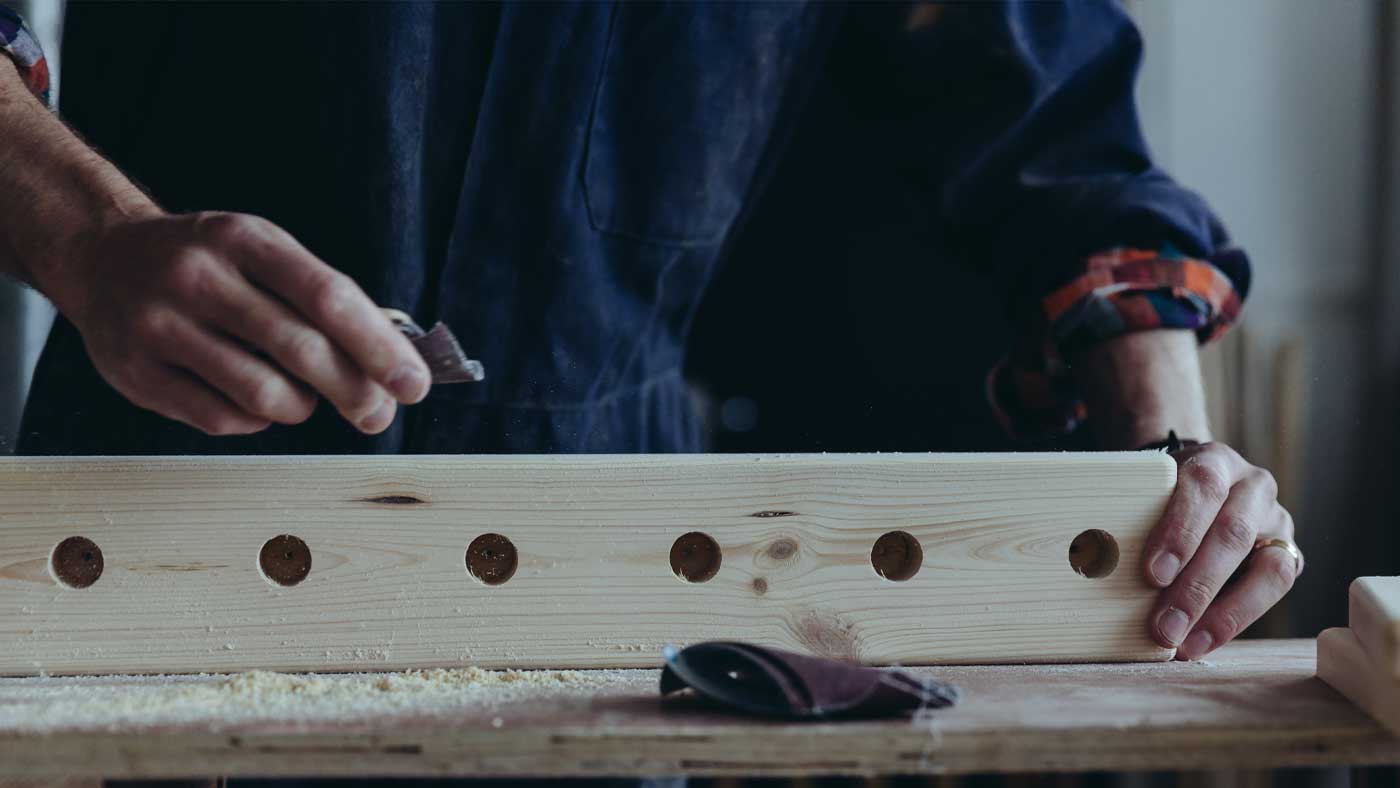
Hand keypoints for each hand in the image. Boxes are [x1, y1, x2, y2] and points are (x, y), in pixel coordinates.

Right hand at [57, 211, 430, 435]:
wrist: (102, 257)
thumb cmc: (207, 261)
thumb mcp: (262, 252)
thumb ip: (323, 298)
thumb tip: (394, 359)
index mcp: (244, 238)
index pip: (327, 295)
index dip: (378, 346)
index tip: (414, 382)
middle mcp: (198, 277)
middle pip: (301, 350)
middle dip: (355, 391)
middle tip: (379, 414)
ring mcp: (161, 326)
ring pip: (263, 394)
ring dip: (301, 406)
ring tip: (303, 396)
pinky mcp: (137, 373)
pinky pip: (223, 419)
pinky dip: (256, 418)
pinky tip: (254, 400)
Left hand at [1144, 442, 1297, 659]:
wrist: (1199, 486)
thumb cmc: (1161, 495)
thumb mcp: (1147, 490)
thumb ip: (1130, 515)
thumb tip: (1095, 564)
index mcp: (1215, 461)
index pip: (1202, 487)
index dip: (1179, 531)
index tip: (1152, 574)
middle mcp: (1253, 487)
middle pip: (1232, 534)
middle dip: (1196, 586)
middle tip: (1163, 627)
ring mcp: (1277, 521)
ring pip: (1268, 568)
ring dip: (1223, 613)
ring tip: (1184, 645)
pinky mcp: (1289, 555)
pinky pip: (1274, 592)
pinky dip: (1236, 621)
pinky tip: (1202, 643)